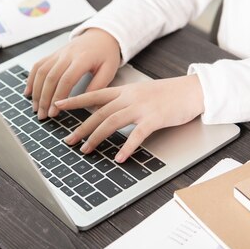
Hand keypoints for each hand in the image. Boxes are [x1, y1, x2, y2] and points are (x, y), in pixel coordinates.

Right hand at [24, 28, 121, 119]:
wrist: (101, 35)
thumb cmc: (106, 54)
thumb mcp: (109, 69)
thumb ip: (98, 86)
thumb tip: (88, 104)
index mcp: (82, 58)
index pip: (66, 79)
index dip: (58, 96)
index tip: (54, 112)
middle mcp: (67, 54)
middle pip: (50, 77)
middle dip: (44, 98)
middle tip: (43, 115)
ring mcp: (58, 53)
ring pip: (41, 72)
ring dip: (36, 91)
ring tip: (36, 108)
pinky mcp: (53, 54)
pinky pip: (38, 65)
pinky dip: (31, 79)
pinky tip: (29, 92)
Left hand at [57, 75, 204, 162]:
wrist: (192, 91)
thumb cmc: (167, 94)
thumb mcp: (140, 93)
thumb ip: (122, 100)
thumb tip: (103, 110)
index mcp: (124, 90)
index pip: (94, 94)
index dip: (74, 100)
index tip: (57, 104)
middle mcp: (129, 97)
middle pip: (99, 112)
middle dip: (81, 127)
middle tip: (68, 140)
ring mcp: (141, 107)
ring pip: (112, 121)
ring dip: (96, 137)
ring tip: (86, 150)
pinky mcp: (155, 118)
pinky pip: (137, 134)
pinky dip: (126, 147)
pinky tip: (118, 158)